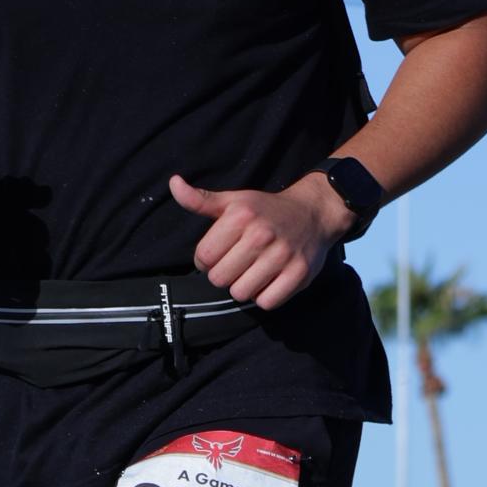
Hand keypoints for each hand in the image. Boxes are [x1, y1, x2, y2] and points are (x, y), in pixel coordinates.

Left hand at [169, 169, 346, 309]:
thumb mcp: (233, 201)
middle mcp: (261, 234)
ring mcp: (282, 255)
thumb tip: (173, 184)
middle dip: (224, 274)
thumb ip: (200, 200)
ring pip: (240, 293)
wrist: (313, 213)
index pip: (204, 257)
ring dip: (243, 287)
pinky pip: (266, 302)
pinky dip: (265, 297)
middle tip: (238, 263)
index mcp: (240, 216)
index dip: (206, 260)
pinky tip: (269, 280)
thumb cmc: (266, 210)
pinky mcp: (299, 274)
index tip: (220, 253)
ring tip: (253, 271)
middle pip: (219, 279)